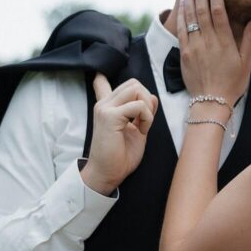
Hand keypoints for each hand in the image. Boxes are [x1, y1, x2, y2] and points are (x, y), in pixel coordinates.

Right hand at [80, 74, 157, 194]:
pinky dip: (147, 117)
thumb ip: (142, 112)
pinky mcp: (111, 117)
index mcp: (107, 108)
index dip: (102, 79)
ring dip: (148, 107)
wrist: (108, 174)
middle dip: (147, 99)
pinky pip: (139, 106)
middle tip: (144, 120)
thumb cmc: (120, 156)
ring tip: (143, 126)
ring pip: (136, 89)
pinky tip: (142, 130)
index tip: (99, 77)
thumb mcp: (136, 129)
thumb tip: (152, 97)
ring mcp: (105, 109)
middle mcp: (104, 105)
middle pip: (133, 83)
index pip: (101, 84)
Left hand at [177, 0, 250, 107]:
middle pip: (202, 8)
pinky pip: (182, 30)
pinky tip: (182, 3)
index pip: (218, 9)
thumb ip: (249, 40)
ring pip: (190, 16)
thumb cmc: (232, 84)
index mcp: (225, 41)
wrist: (211, 103)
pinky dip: (182, 15)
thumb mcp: (245, 63)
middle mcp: (209, 41)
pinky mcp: (185, 54)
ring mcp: (194, 46)